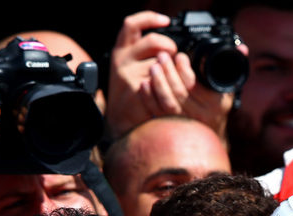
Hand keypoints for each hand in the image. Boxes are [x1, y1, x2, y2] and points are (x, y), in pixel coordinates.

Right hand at [105, 11, 176, 137]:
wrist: (119, 120)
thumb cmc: (129, 92)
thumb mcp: (130, 67)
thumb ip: (144, 53)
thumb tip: (171, 48)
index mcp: (121, 51)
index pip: (132, 25)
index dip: (149, 19)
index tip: (165, 21)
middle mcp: (122, 60)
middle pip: (152, 41)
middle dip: (169, 46)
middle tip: (173, 56)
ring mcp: (129, 74)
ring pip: (161, 61)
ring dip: (172, 67)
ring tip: (171, 76)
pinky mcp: (137, 89)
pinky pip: (163, 80)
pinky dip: (172, 82)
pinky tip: (170, 89)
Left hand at [142, 51, 236, 139]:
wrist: (210, 138)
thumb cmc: (217, 109)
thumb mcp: (228, 90)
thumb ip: (233, 68)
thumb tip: (241, 49)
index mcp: (214, 104)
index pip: (195, 85)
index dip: (184, 69)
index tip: (179, 55)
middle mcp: (199, 115)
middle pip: (179, 92)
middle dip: (168, 72)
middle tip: (162, 56)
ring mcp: (184, 123)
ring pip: (168, 103)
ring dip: (158, 83)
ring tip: (153, 67)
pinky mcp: (170, 127)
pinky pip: (157, 113)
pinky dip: (149, 99)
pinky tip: (144, 84)